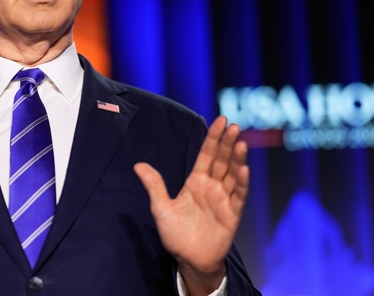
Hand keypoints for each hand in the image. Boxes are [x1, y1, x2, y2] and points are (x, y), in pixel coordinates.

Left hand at [134, 116, 248, 295]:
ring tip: (241, 143)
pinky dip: (241, 182)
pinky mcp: (232, 214)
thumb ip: (154, 186)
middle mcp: (212, 187)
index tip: (221, 121)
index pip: (206, 155)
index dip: (213, 138)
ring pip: (232, 174)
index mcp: (195, 182)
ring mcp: (223, 200)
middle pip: (222, 161)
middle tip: (233, 126)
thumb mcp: (161, 208)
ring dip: (237, 159)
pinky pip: (238, 196)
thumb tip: (138, 165)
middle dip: (227, 143)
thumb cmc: (175, 234)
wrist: (189, 260)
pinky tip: (244, 169)